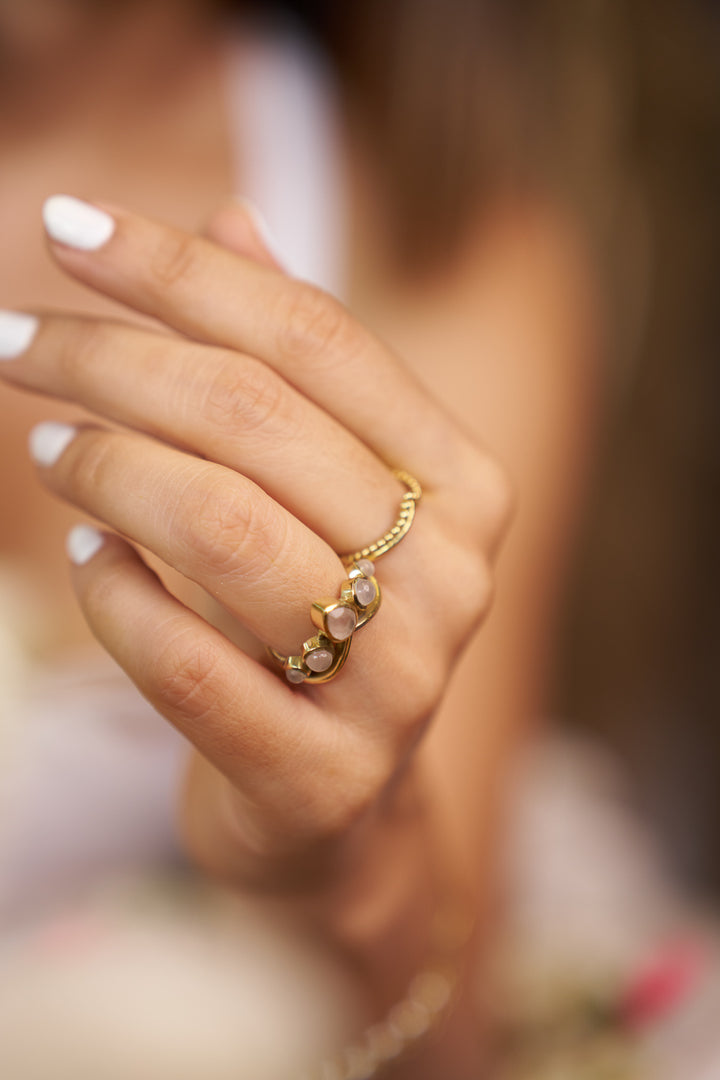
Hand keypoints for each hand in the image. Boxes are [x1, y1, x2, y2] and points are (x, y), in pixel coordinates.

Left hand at [0, 196, 509, 893]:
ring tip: (48, 447)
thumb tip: (228, 216)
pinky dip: (115, 594)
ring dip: (106, 469)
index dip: (182, 269)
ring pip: (221, 528)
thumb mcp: (329, 488)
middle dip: (111, 359)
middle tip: (14, 341)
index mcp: (466, 484)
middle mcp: (451, 576)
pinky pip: (188, 662)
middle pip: (258, 420)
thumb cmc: (329, 618)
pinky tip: (89, 557)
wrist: (342, 809)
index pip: (316, 338)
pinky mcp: (317, 776)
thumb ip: (296, 362)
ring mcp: (395, 684)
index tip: (66, 225)